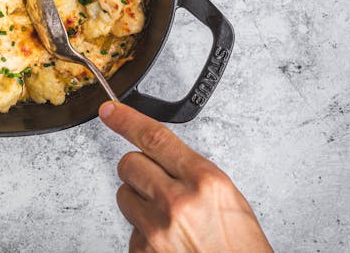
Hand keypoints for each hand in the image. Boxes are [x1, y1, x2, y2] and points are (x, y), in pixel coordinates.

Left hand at [98, 101, 271, 252]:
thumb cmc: (239, 248)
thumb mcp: (227, 200)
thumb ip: (192, 174)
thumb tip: (161, 159)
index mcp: (205, 181)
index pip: (155, 138)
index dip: (127, 120)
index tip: (109, 110)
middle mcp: (177, 202)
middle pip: (130, 163)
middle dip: (140, 171)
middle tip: (160, 188)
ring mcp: (156, 228)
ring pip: (124, 194)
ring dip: (140, 202)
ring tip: (169, 221)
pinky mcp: (143, 250)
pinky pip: (131, 229)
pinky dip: (144, 234)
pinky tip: (168, 242)